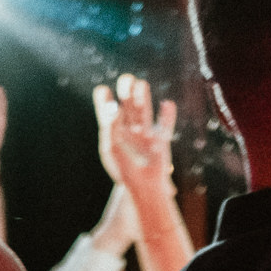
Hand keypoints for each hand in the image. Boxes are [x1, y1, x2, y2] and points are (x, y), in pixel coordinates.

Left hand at [93, 74, 176, 197]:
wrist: (143, 188)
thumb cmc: (124, 170)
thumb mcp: (112, 147)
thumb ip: (111, 125)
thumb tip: (114, 105)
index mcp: (114, 134)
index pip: (107, 111)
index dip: (104, 99)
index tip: (102, 91)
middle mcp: (129, 132)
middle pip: (128, 105)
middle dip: (127, 91)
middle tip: (126, 82)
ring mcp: (146, 135)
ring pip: (145, 110)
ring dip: (143, 96)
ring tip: (140, 84)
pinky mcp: (161, 142)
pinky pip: (166, 125)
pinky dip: (168, 115)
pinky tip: (167, 104)